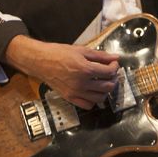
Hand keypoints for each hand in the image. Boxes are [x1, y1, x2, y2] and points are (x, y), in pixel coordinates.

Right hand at [4, 36, 120, 108]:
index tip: (114, 63)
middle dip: (113, 79)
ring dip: (105, 90)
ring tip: (103, 82)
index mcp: (86, 69)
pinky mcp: (70, 98)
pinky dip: (93, 100)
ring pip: (100, 98)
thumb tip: (116, 57)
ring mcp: (76, 93)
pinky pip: (88, 105)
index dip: (115, 67)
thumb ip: (100, 55)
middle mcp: (82, 83)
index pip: (109, 72)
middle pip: (107, 87)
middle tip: (110, 73)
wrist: (41, 61)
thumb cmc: (60, 53)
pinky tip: (92, 91)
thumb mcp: (81, 50)